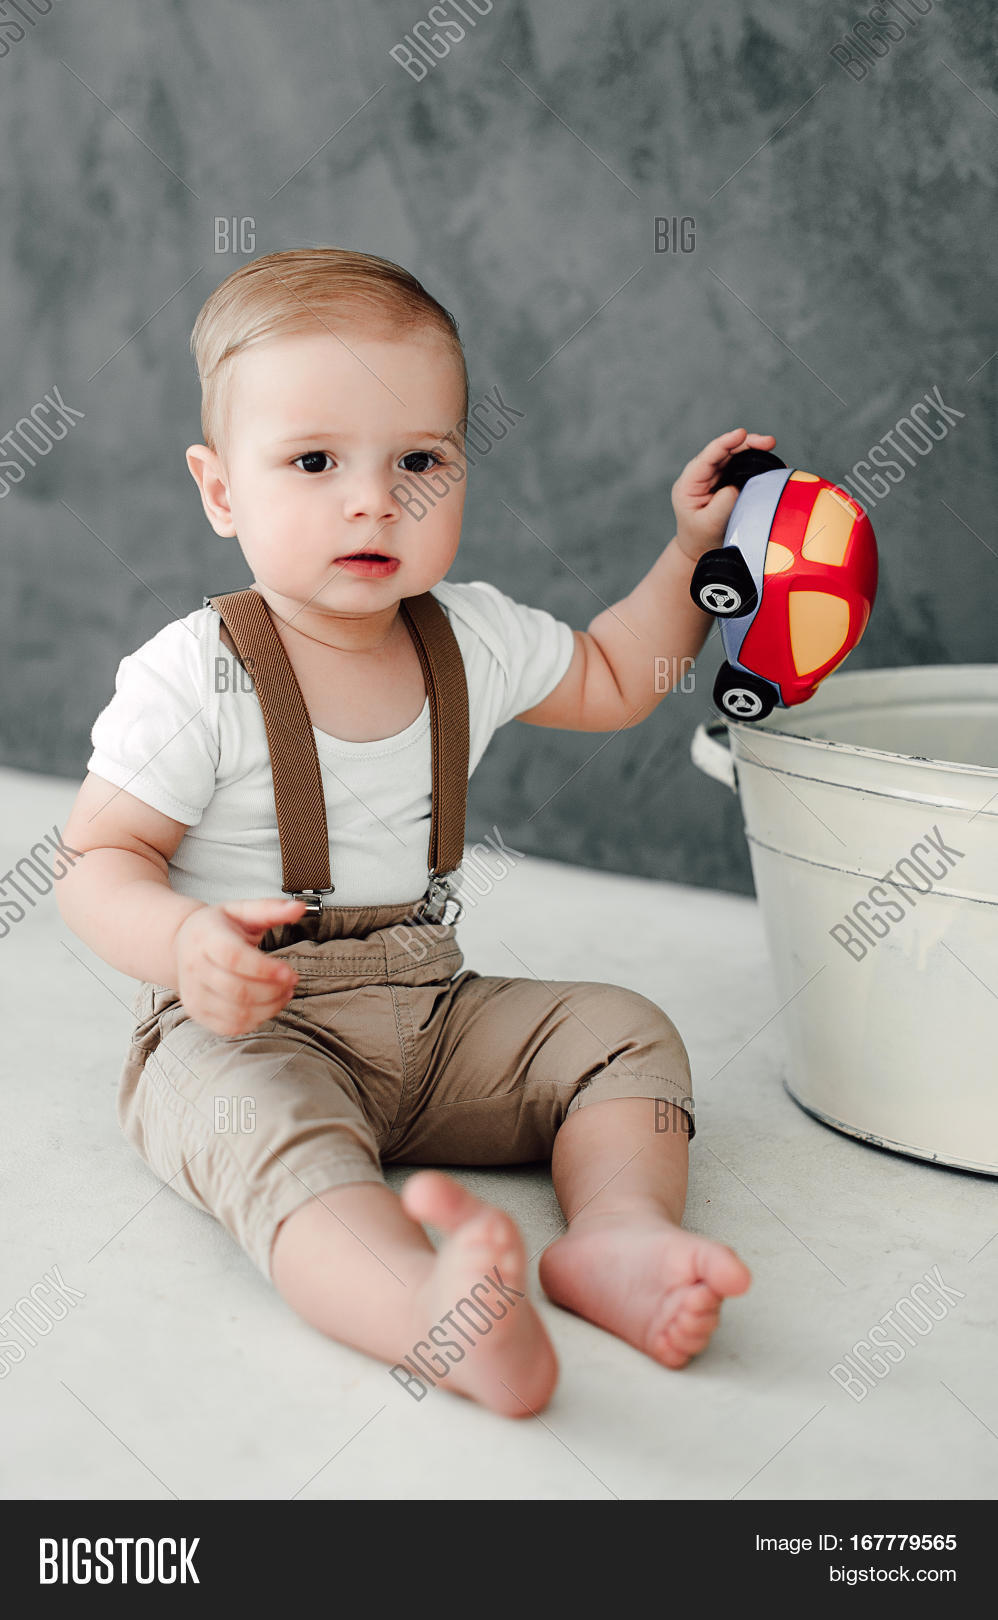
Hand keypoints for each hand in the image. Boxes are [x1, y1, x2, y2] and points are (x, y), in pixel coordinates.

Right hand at [173, 897, 307, 1036]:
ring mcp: (194, 994)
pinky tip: (267, 1005)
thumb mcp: (242, 910)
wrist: (182, 943)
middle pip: (238, 990)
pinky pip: (231, 1027)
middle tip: (291, 981)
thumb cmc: (217, 927)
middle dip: (273, 990)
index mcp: (205, 938)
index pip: (234, 958)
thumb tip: (300, 908)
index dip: (265, 969)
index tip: (289, 971)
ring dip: (270, 1007)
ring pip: (237, 1013)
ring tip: (284, 992)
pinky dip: (256, 1020)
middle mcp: (194, 968)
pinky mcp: (198, 1013)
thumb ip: (271, 909)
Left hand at [671, 429, 776, 563]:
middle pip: (724, 451)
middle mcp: (701, 475)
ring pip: (734, 455)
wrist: (700, 549)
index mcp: (689, 483)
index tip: (741, 434)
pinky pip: (741, 466)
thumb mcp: (708, 523)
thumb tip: (737, 486)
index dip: (726, 443)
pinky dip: (755, 462)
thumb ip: (721, 504)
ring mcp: (714, 476)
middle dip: (746, 443)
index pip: (708, 457)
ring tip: (770, 445)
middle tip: (768, 441)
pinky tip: (770, 462)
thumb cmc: (700, 537)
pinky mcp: (726, 481)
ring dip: (752, 449)